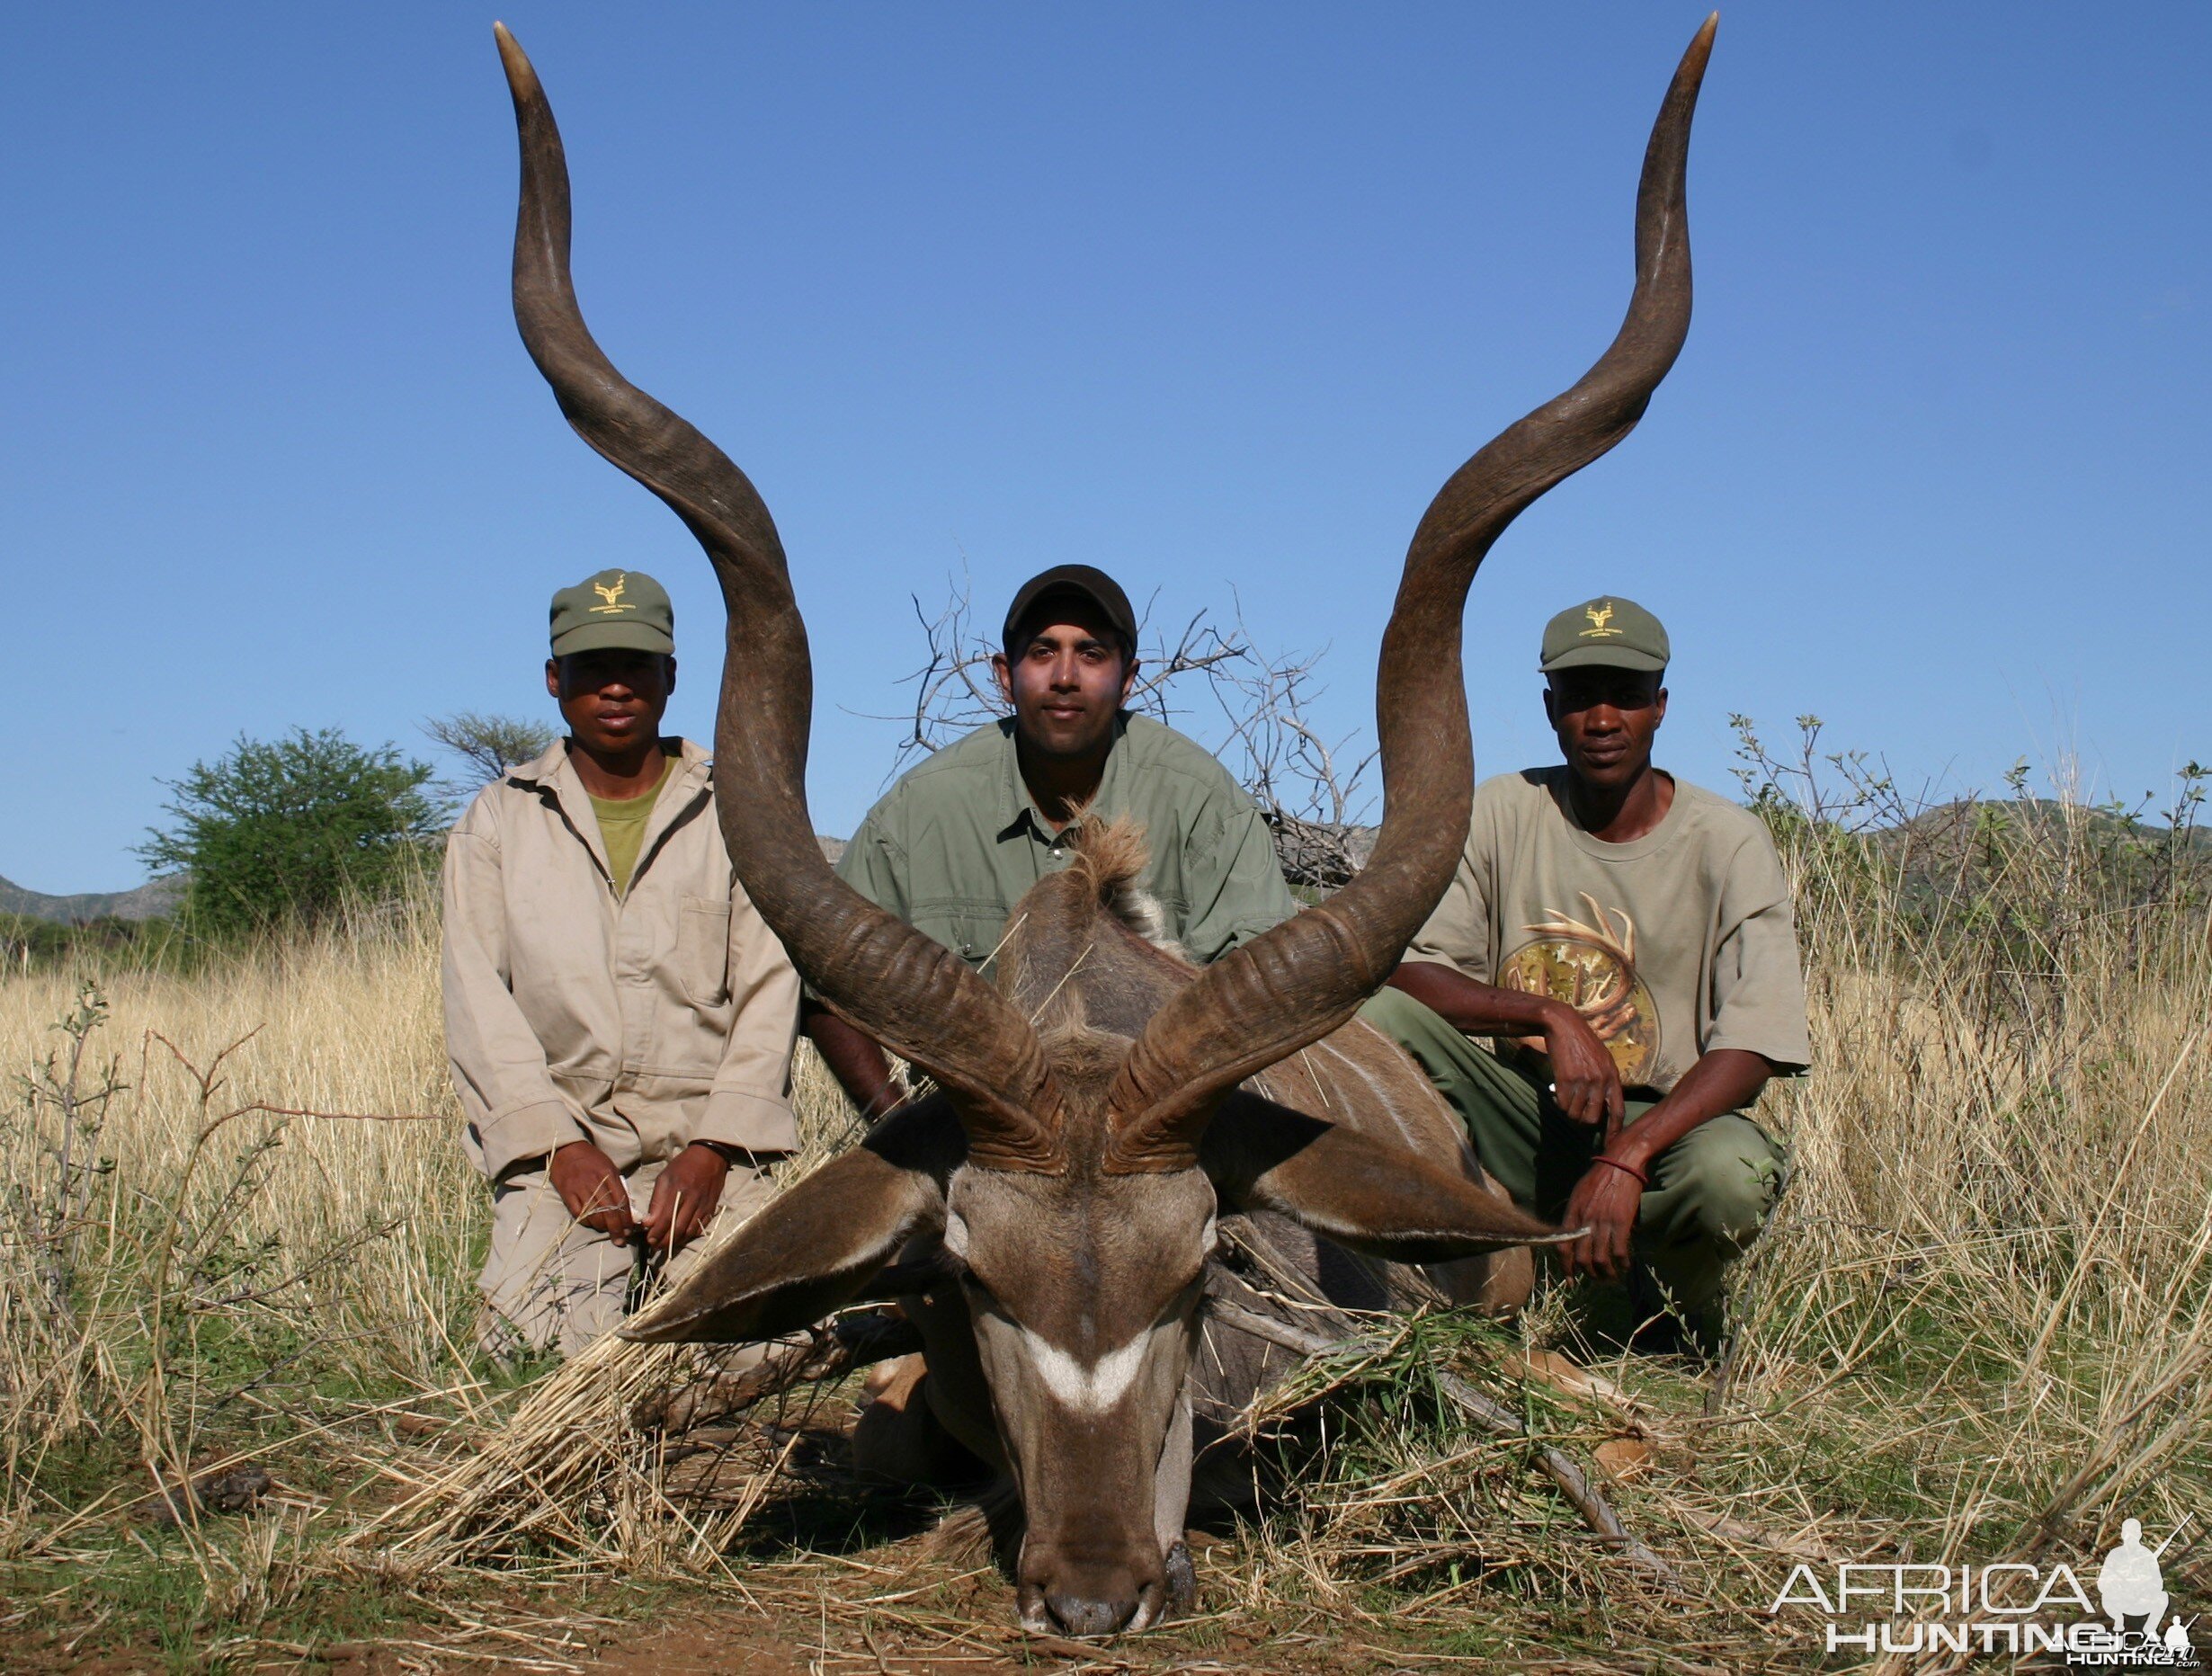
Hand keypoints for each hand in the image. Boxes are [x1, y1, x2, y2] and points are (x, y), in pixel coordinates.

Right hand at [549, 1140, 639, 1245]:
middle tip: (620, 1239)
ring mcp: (581, 1188)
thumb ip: (617, 1185)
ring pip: (595, 1215)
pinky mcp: (567, 1193)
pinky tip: (592, 1224)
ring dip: (602, 1227)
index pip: (622, 1200)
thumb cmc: (591, 1159)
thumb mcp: (609, 1166)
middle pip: (610, 1211)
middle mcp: (596, 1182)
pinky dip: (587, 1222)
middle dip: (616, 1228)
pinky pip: (579, 1213)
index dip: (626, 1218)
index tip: (629, 1229)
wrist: (567, 1149)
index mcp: (609, 1174)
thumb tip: (626, 1207)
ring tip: (607, 1232)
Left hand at [643, 1142, 730, 1253]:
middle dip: (665, 1241)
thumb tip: (648, 1222)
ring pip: (690, 1230)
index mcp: (678, 1189)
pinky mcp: (712, 1207)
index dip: (657, 1232)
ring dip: (677, 1241)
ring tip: (667, 1245)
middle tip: (656, 1246)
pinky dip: (691, 1235)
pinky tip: (682, 1237)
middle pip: (678, 1227)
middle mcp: (692, 1199)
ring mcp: (703, 1204)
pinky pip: (701, 1227)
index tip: (649, 1240)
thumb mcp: (665, 1177)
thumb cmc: (683, 1166)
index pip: (666, 1218)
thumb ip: (656, 1201)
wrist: (710, 1156)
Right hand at [1543, 1002, 1625, 1129]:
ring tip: (1567, 1099)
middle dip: (1584, 1121)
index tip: (1611, 1143)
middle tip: (1578, 1116)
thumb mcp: (1603, 1059)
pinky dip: (1559, 1102)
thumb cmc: (1583, 1043)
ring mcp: (1583, 1081)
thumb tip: (1604, 1105)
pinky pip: (1562, 1104)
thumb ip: (1606, 1081)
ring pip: (1575, 1113)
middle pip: (1593, 1118)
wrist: (1564, 1025)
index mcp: (1613, 1077)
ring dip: (1569, 1111)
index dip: (1614, 1130)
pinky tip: (1558, 1091)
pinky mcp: (1565, 1079)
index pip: (1618, 1111)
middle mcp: (1600, 1081)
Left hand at [1558, 1156, 1642, 1283]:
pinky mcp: (1621, 1221)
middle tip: (1596, 1280)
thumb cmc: (1599, 1177)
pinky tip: (1625, 1265)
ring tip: (1611, 1277)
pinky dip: (1622, 1262)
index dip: (1565, 1267)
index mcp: (1572, 1214)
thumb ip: (1575, 1216)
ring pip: (1600, 1259)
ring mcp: (1603, 1222)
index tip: (1570, 1280)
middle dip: (1588, 1274)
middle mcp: (1585, 1221)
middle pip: (1581, 1258)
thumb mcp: (1579, 1194)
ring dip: (1606, 1274)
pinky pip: (1619, 1250)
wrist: (1621, 1163)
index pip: (1562, 1247)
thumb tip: (1575, 1236)